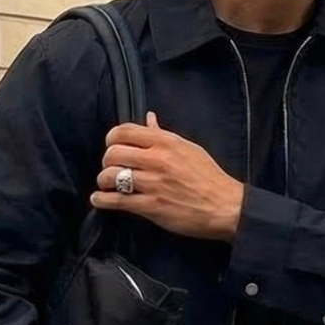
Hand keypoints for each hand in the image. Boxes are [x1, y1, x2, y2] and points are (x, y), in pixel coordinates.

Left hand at [91, 113, 243, 240]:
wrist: (225, 206)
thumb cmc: (209, 177)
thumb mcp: (189, 148)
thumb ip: (163, 134)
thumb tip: (149, 118)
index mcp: (166, 142)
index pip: (125, 131)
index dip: (112, 138)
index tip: (112, 146)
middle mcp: (157, 160)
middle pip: (113, 153)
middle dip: (106, 161)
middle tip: (110, 167)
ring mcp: (153, 183)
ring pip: (111, 176)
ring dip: (103, 181)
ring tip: (105, 185)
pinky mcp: (151, 206)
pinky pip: (117, 200)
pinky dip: (102, 200)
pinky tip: (99, 199)